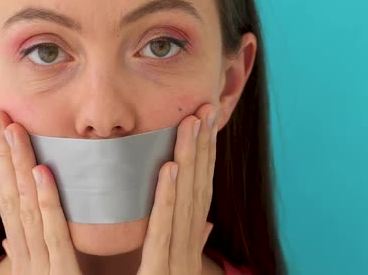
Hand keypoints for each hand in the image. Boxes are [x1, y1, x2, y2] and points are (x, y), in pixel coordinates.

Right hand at [0, 111, 82, 274]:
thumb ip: (27, 257)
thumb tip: (8, 243)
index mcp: (22, 257)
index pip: (7, 205)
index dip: (0, 168)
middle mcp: (25, 259)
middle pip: (10, 198)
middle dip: (3, 156)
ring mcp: (40, 268)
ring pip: (26, 208)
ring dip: (19, 166)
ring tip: (14, 130)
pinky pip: (54, 234)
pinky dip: (47, 201)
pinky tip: (42, 171)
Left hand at [137, 104, 218, 274]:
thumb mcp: (176, 266)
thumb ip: (191, 244)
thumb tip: (207, 225)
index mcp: (191, 244)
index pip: (202, 193)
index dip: (207, 157)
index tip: (208, 124)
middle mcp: (190, 248)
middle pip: (199, 189)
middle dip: (204, 147)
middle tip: (206, 108)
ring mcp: (178, 260)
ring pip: (186, 201)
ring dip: (191, 159)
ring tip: (191, 123)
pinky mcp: (159, 272)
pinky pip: (162, 229)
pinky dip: (167, 197)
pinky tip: (170, 167)